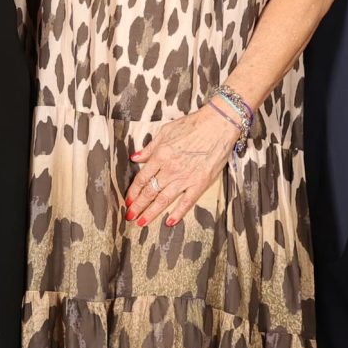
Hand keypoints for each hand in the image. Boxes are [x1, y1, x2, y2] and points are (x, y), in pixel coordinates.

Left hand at [126, 104, 241, 227]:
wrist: (219, 124)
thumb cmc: (193, 125)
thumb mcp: (166, 131)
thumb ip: (150, 147)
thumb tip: (135, 157)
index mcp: (160, 155)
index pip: (142, 178)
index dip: (133, 191)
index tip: (128, 200)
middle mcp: (170, 169)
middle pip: (149, 192)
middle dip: (138, 206)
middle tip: (130, 216)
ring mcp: (185, 177)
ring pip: (163, 200)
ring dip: (151, 213)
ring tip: (142, 223)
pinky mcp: (200, 183)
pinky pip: (186, 202)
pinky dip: (177, 213)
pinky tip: (169, 222)